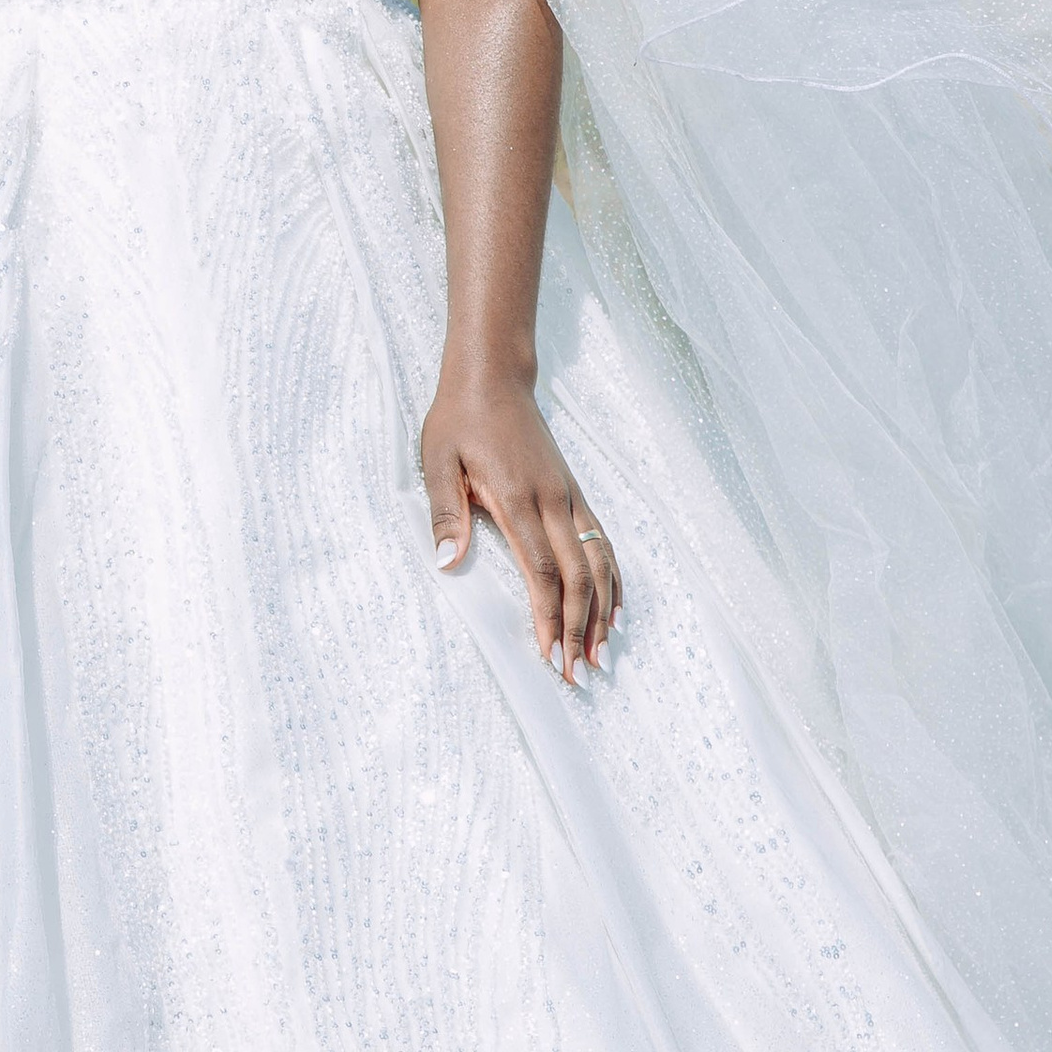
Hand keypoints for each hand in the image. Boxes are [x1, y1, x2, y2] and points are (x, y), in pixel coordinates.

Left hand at [422, 366, 619, 684]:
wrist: (492, 376)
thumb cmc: (459, 419)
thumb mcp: (437, 459)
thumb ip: (444, 512)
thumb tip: (445, 563)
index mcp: (517, 498)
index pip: (541, 571)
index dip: (549, 618)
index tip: (550, 657)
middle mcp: (552, 501)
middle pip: (577, 576)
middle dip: (580, 629)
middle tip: (579, 675)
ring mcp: (569, 497)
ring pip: (598, 563)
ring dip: (603, 612)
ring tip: (603, 655)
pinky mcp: (574, 493)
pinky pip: (603, 543)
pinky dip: (613, 580)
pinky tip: (615, 609)